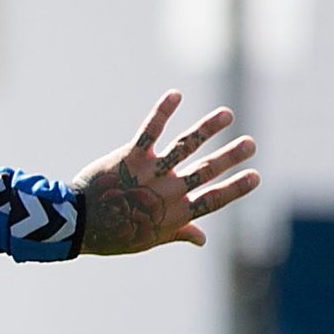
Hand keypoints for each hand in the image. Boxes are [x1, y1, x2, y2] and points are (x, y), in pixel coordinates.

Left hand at [74, 93, 259, 255]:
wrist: (77, 224)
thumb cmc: (115, 233)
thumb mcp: (149, 239)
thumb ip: (179, 232)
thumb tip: (203, 239)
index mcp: (176, 213)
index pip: (213, 199)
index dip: (235, 188)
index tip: (256, 176)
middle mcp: (167, 192)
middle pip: (205, 171)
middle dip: (230, 157)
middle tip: (251, 143)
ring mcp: (150, 173)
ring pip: (184, 147)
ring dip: (207, 129)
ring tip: (226, 115)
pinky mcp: (130, 158)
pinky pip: (149, 132)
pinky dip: (162, 112)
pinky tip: (175, 94)